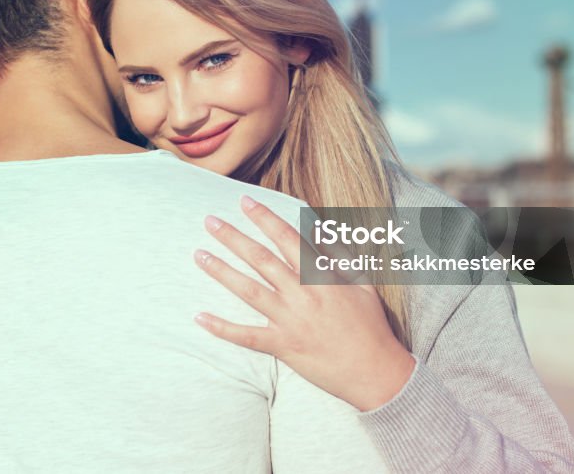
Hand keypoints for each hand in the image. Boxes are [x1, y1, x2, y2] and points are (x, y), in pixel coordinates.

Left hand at [193, 196, 414, 411]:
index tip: (245, 201)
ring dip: (221, 271)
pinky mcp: (282, 346)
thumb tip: (321, 229)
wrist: (375, 371)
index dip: (264, 217)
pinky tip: (200, 317)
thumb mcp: (362, 283)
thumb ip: (339, 254)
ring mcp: (290, 320)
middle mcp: (301, 294)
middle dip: (233, 237)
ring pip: (248, 290)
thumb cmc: (371, 326)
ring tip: (199, 254)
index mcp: (321, 276)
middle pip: (260, 259)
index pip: (286, 238)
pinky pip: (246, 336)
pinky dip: (222, 328)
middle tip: (210, 221)